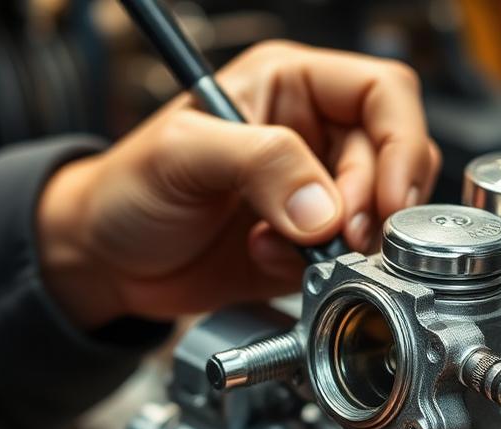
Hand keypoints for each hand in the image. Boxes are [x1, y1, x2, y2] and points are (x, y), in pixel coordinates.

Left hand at [37, 40, 440, 328]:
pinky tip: (273, 263)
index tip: (384, 197)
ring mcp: (315, 191)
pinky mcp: (310, 244)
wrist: (102, 260)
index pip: (382, 93)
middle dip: (372, 204)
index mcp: (291, 84)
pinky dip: (326, 271)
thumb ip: (259, 165)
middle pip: (392, 158)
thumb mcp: (184, 156)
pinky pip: (352, 258)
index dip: (398, 143)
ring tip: (295, 252)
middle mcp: (312, 132)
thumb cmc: (126, 187)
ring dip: (350, 242)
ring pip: (380, 213)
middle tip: (341, 237)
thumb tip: (324, 207)